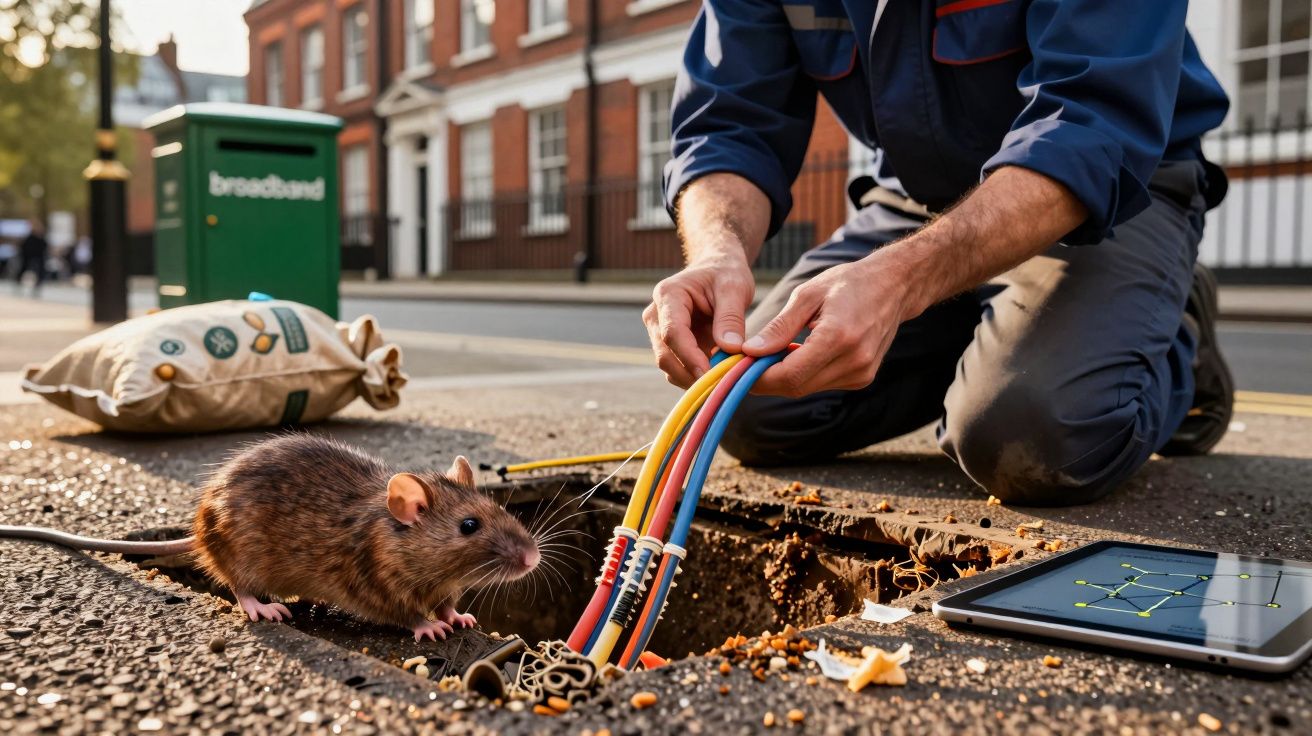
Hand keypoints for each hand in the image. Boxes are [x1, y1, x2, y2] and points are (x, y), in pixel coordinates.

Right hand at [643, 251, 755, 386]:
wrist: (717, 269)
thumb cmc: (725, 274)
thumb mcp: (734, 288)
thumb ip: (731, 318)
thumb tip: (730, 349)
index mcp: (668, 295)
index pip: (672, 333)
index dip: (690, 357)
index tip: (710, 374)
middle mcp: (656, 315)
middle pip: (665, 354)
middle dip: (690, 374)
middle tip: (721, 385)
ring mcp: (659, 332)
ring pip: (669, 366)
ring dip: (693, 378)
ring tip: (723, 380)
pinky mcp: (669, 346)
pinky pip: (678, 369)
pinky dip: (695, 377)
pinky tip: (717, 376)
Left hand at [741, 254, 910, 396]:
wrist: (893, 286)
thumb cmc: (848, 283)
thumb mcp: (807, 295)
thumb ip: (779, 327)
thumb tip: (750, 351)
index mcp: (839, 337)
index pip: (789, 375)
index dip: (758, 377)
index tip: (738, 367)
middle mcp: (854, 361)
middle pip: (796, 387)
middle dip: (766, 379)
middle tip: (747, 361)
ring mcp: (861, 373)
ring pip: (807, 388)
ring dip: (784, 376)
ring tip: (771, 353)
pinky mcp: (862, 378)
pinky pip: (821, 384)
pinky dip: (803, 373)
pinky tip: (798, 353)